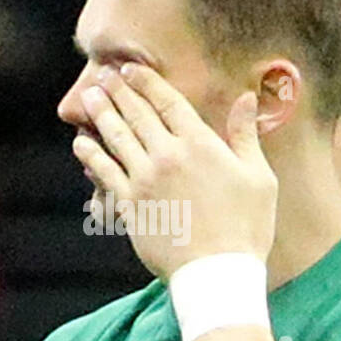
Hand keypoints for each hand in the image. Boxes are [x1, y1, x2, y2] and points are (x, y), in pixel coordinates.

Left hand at [72, 63, 276, 278]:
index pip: (168, 101)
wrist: (217, 272)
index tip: (131, 68)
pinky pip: (104, 173)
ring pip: (116, 138)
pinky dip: (91, 156)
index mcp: (200, 144)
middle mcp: (168, 155)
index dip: (147, 82)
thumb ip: (246, 135)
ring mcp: (144, 180)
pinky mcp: (129, 205)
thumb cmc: (246, 227)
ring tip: (88, 98)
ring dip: (101, 114)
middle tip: (103, 74)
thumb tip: (246, 98)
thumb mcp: (259, 178)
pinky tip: (81, 144)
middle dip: (118, 91)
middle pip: (137, 114)